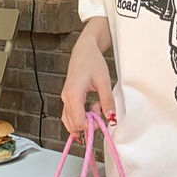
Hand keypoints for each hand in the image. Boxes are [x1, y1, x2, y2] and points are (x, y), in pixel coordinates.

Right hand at [61, 17, 114, 136]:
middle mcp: (65, 98)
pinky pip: (69, 114)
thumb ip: (107, 100)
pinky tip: (90, 110)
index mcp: (73, 94)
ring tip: (97, 107)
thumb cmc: (93, 61)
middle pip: (73, 123)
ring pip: (69, 120)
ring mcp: (64, 98)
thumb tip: (111, 118)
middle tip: (101, 111)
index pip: (78, 121)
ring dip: (83, 120)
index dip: (91, 126)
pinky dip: (79, 117)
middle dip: (88, 124)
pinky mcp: (67, 96)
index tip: (102, 121)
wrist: (84, 49)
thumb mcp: (104, 81)